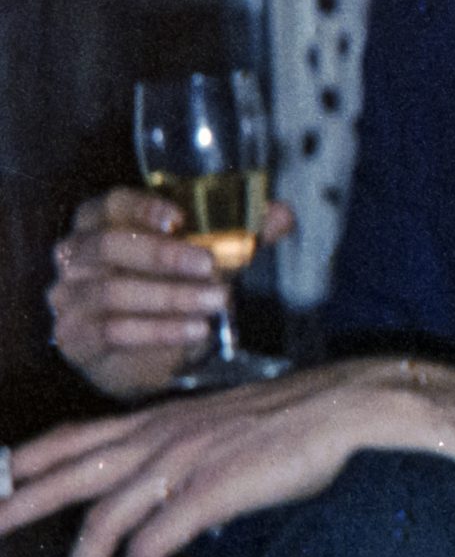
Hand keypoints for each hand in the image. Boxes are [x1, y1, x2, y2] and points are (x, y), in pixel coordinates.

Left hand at [0, 355, 454, 556]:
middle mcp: (158, 437)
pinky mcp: (206, 492)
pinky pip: (151, 546)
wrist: (346, 406)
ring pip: (101, 522)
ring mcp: (179, 464)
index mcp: (160, 419)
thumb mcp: (228, 428)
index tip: (1, 479)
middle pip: (66, 475)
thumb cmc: (300, 419)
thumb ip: (194, 455)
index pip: (74, 437)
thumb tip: (187, 503)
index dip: (31, 460)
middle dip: (16, 506)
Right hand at [46, 189, 296, 400]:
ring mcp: (69, 297)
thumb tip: (282, 214)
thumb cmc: (172, 287)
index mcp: (103, 222)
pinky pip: (110, 331)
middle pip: (106, 244)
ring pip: (110, 291)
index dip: (142, 207)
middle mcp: (77, 256)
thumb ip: (240, 235)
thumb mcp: (208, 258)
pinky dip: (157, 330)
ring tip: (217, 302)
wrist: (150, 352)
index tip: (181, 218)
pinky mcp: (74, 337)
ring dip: (169, 296)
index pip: (111, 204)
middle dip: (162, 255)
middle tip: (211, 265)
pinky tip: (196, 331)